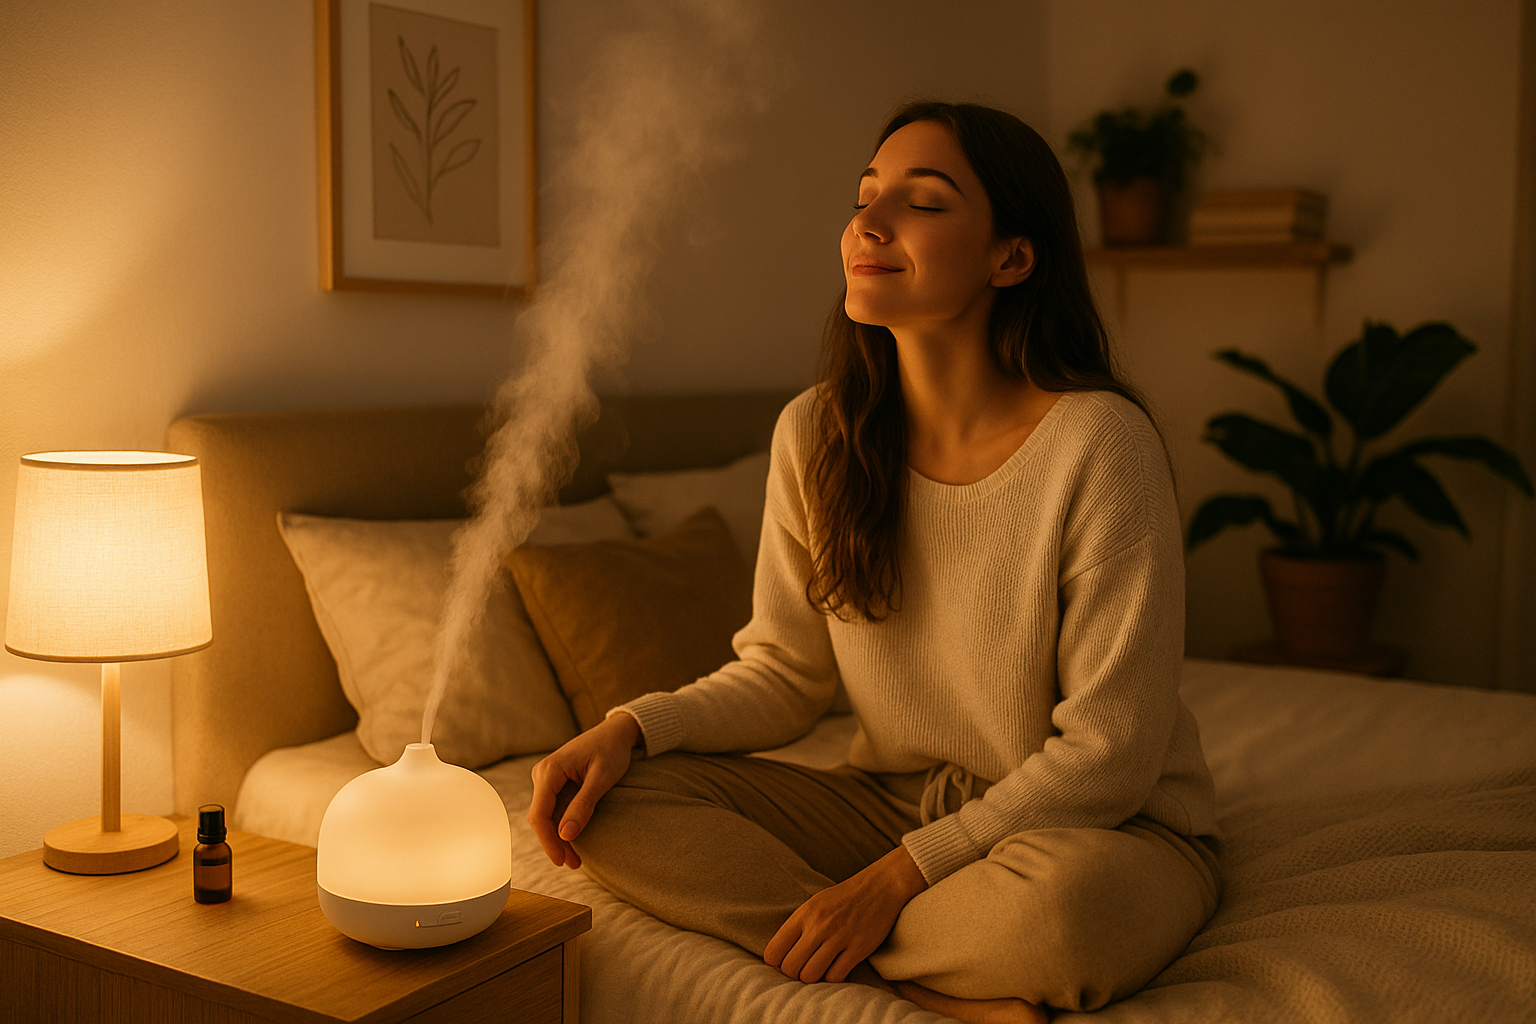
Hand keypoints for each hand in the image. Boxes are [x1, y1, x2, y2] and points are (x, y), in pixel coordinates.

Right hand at [528, 711, 642, 868]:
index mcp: (549, 770)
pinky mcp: (554, 783)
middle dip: (555, 843)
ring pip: (547, 816)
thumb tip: (566, 835)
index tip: (561, 861)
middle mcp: (542, 774)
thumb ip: (583, 805)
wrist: (616, 733)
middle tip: (573, 865)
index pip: (540, 814)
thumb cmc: (611, 750)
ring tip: (575, 859)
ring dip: (558, 837)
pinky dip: (562, 825)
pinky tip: (574, 840)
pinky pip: (554, 809)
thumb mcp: (602, 778)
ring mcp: (547, 778)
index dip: (548, 841)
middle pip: (541, 818)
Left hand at [763, 844, 927, 983]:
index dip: (776, 964)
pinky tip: (837, 967)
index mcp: (804, 914)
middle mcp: (819, 925)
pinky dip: (833, 977)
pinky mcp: (859, 947)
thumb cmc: (843, 898)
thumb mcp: (814, 905)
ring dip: (813, 978)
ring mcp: (839, 937)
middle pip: (790, 968)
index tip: (785, 963)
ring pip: (810, 976)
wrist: (880, 887)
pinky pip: (835, 976)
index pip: (773, 951)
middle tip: (803, 969)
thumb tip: (777, 959)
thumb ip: (796, 928)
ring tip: (820, 970)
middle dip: (794, 974)